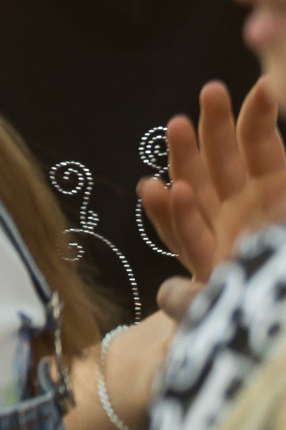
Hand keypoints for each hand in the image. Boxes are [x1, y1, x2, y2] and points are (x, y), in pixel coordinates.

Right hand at [142, 79, 285, 296]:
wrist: (279, 340)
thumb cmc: (278, 281)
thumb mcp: (263, 253)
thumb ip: (229, 248)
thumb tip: (274, 91)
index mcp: (276, 196)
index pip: (264, 149)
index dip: (260, 119)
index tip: (263, 89)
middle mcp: (251, 217)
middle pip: (227, 163)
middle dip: (216, 126)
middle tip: (210, 91)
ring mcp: (227, 242)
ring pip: (201, 193)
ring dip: (187, 158)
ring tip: (175, 125)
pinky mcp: (210, 274)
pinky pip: (186, 239)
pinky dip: (172, 214)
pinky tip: (156, 187)